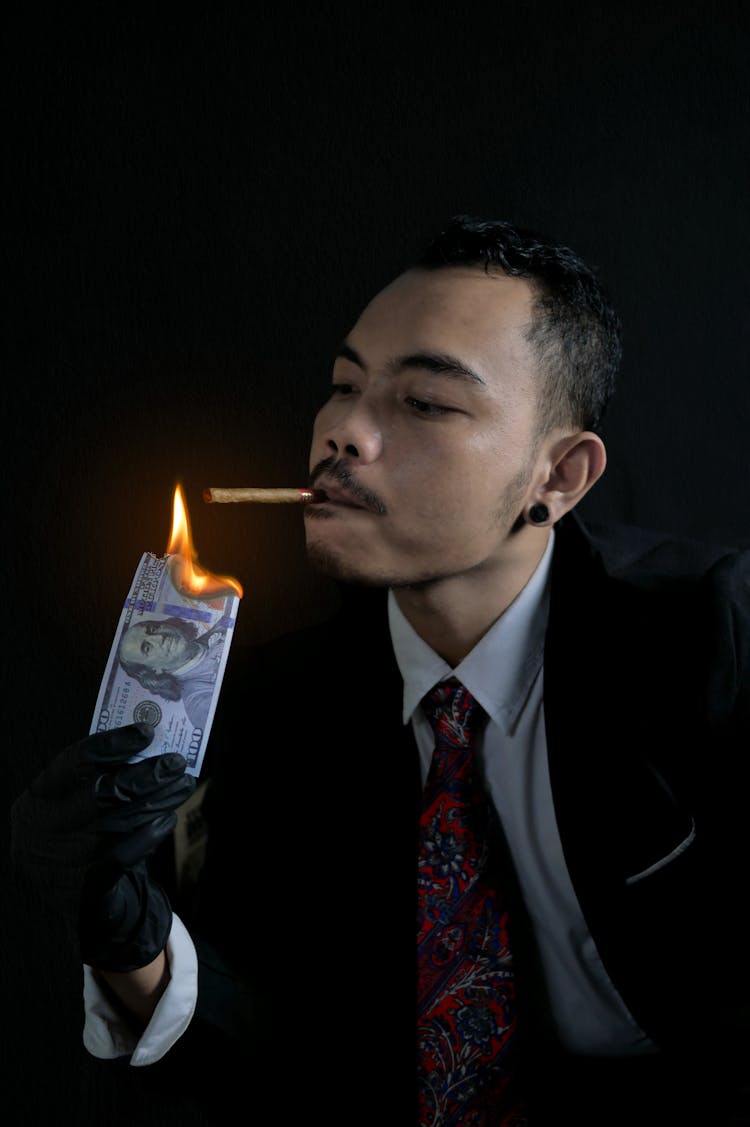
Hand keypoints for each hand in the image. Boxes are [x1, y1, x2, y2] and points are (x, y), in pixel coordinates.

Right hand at [10, 723, 195, 970]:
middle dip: (146, 773)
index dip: (112, 743)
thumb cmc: (80, 837)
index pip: (73, 761)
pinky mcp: (82, 888)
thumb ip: (99, 778)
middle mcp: (40, 829)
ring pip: (120, 820)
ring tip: (182, 785)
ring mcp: (58, 861)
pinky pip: (126, 853)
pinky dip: (152, 833)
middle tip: (176, 763)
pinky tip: (168, 818)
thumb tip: (148, 745)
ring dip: (159, 800)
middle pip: (101, 791)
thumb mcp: (74, 807)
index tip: (147, 731)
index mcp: (35, 799)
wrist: (73, 904)